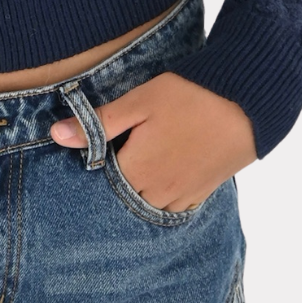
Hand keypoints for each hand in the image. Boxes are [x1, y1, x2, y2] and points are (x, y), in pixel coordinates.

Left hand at [49, 71, 255, 211]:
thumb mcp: (138, 102)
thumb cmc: (188, 97)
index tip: (96, 150)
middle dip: (117, 180)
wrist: (245, 103)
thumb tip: (56, 135)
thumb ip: (98, 123)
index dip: (96, 165)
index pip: (101, 182)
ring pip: (148, 204)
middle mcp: (158, 192)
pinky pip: (174, 205)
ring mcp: (183, 195)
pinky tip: (163, 174)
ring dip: (140, 189)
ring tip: (140, 162)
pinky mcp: (203, 193)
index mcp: (137, 170)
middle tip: (118, 154)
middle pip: (124, 197)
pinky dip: (163, 194)